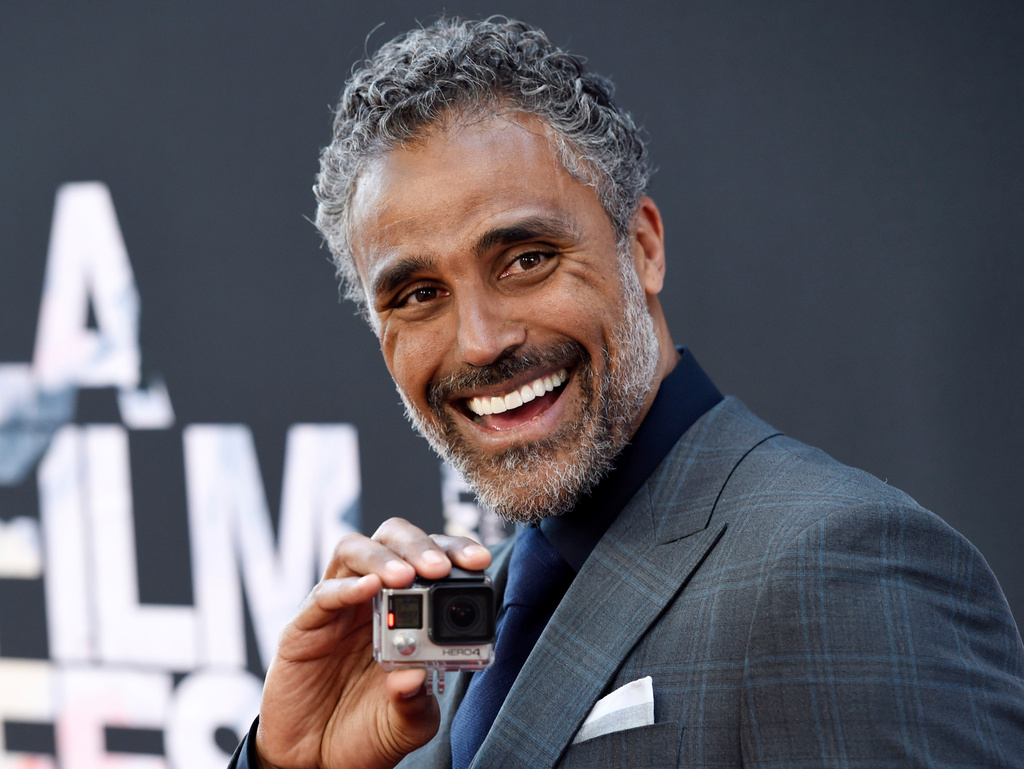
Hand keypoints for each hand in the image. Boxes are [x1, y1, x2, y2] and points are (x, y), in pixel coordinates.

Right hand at [253, 518, 491, 768]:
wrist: (317, 761)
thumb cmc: (365, 733)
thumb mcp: (406, 725)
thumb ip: (417, 704)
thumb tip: (416, 677)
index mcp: (406, 610)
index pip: (430, 559)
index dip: (454, 551)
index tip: (479, 560)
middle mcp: (372, 598)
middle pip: (392, 539)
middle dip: (419, 544)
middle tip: (439, 566)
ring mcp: (337, 609)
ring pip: (354, 551)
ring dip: (382, 557)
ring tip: (405, 577)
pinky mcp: (304, 627)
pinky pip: (322, 594)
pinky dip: (345, 587)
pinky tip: (367, 590)